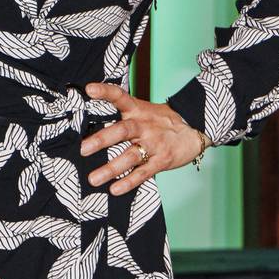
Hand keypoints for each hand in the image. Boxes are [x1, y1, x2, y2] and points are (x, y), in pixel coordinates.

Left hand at [79, 82, 206, 194]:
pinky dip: (129, 182)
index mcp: (137, 110)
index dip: (105, 91)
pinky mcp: (162, 160)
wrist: (195, 128)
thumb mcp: (143, 110)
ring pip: (131, 156)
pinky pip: (144, 173)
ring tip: (93, 179)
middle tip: (82, 149)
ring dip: (111, 168)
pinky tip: (115, 189)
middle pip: (123, 130)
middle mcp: (144, 126)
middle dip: (102, 140)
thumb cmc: (161, 121)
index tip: (89, 89)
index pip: (120, 96)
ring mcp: (154, 144)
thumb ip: (123, 114)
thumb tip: (91, 121)